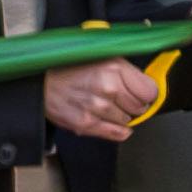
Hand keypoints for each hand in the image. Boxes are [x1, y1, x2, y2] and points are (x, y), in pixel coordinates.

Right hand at [42, 58, 161, 140]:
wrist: (41, 82)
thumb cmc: (71, 68)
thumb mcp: (102, 57)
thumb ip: (126, 71)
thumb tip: (149, 85)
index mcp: (114, 67)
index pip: (150, 90)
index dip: (146, 94)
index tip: (141, 94)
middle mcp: (108, 86)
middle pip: (140, 107)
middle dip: (133, 105)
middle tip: (120, 99)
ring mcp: (97, 106)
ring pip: (127, 121)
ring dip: (120, 116)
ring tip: (104, 105)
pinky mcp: (86, 123)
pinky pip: (116, 134)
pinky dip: (117, 131)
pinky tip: (109, 121)